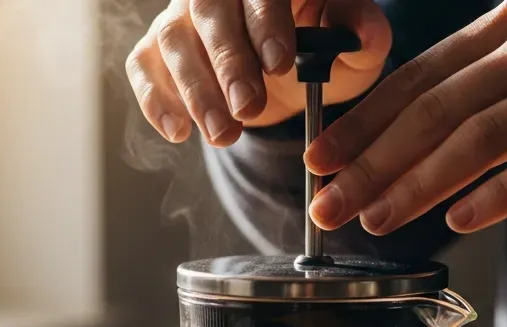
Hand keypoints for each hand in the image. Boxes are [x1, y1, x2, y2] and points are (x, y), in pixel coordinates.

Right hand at [126, 0, 390, 146]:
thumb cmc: (326, 48)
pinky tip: (177, 131)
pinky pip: (143, 65)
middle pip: (210, 9)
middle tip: (248, 108)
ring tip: (225, 134)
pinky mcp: (159, 49)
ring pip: (173, 39)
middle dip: (228, 61)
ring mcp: (185, 15)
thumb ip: (362, 34)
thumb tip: (361, 29)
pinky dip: (155, 98)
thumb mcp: (356, 44)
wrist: (292, 71)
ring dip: (196, 90)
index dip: (267, 21)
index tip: (281, 64)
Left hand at [304, 0, 506, 234]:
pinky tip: (459, 222)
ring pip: (479, 136)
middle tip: (328, 204)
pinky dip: (497, 195)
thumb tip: (414, 134)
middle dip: (372, 160)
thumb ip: (493, 81)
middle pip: (438, 107)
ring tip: (376, 221)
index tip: (319, 159)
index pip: (422, 74)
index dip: (364, 121)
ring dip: (418, 184)